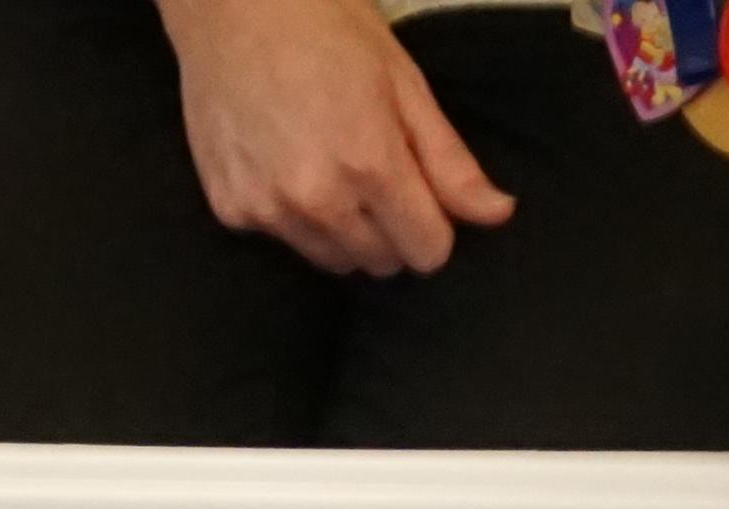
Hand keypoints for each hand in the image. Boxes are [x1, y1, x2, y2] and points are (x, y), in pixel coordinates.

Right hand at [153, 0, 514, 276]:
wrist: (231, 4)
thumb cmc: (325, 26)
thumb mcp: (404, 83)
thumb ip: (450, 161)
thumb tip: (497, 214)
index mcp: (370, 164)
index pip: (428, 252)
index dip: (434, 227)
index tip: (421, 195)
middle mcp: (317, 200)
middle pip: (381, 264)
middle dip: (391, 231)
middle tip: (374, 174)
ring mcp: (268, 208)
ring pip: (333, 261)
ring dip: (344, 232)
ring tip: (329, 169)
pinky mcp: (231, 209)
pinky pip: (282, 239)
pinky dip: (292, 216)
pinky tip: (284, 161)